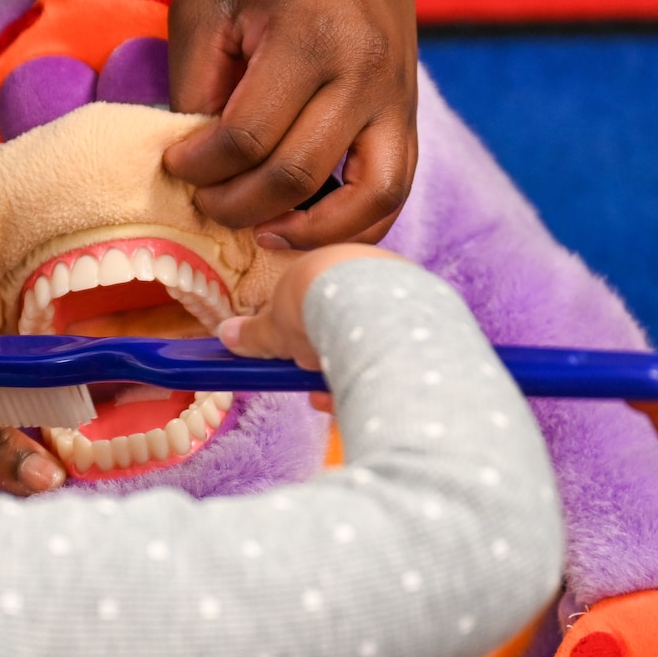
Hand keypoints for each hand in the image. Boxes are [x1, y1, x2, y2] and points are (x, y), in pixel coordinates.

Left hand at [165, 0, 418, 247]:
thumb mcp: (206, 4)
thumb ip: (195, 84)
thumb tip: (196, 160)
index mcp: (309, 38)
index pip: (245, 137)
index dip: (199, 166)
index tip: (174, 163)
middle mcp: (363, 73)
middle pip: (297, 175)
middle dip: (238, 206)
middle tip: (204, 202)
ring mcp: (396, 96)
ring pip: (367, 198)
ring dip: (309, 233)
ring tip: (261, 236)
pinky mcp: (409, 109)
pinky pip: (396, 186)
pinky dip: (358, 222)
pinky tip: (309, 229)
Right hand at [216, 244, 407, 410]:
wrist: (368, 303)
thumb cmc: (313, 306)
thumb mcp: (274, 327)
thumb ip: (254, 334)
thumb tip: (226, 334)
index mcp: (333, 264)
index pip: (314, 304)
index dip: (299, 337)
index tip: (292, 361)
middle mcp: (372, 271)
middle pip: (344, 324)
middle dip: (325, 359)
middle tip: (315, 382)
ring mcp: (404, 293)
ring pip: (372, 339)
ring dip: (349, 370)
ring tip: (337, 392)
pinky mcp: (431, 317)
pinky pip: (399, 349)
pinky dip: (380, 373)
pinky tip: (368, 389)